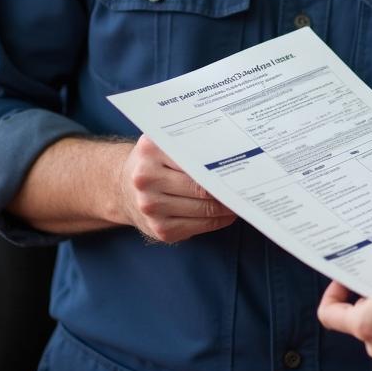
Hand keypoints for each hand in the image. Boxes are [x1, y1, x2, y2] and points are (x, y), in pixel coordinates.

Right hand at [117, 134, 235, 243]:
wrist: (120, 187)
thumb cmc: (153, 161)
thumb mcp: (163, 142)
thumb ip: (190, 141)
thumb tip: (232, 148)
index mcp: (151, 150)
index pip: (196, 158)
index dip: (221, 163)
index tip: (244, 162)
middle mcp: (146, 179)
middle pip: (201, 187)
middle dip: (228, 187)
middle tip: (251, 183)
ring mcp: (150, 207)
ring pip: (203, 209)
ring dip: (227, 206)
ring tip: (243, 198)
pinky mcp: (158, 229)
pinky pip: (197, 227)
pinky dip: (217, 221)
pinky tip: (228, 214)